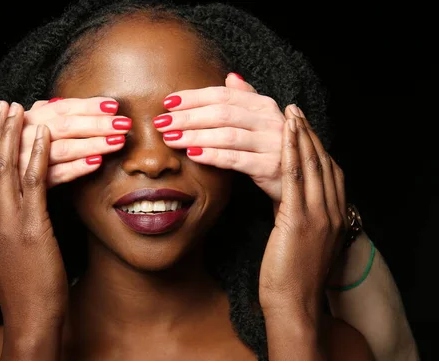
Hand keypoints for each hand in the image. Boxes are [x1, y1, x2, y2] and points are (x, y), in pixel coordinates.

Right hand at [0, 101, 67, 332]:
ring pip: (5, 168)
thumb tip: (23, 212)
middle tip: (5, 105)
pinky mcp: (30, 229)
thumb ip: (10, 230)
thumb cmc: (27, 290)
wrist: (31, 321)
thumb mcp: (11, 255)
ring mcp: (7, 224)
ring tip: (21, 109)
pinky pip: (31, 183)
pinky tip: (42, 135)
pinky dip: (35, 155)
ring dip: (14, 134)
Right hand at [20, 97, 131, 187]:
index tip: (113, 105)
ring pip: (63, 149)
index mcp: (26, 120)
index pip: (62, 108)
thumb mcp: (23, 131)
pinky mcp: (29, 186)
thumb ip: (42, 117)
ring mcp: (25, 161)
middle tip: (124, 123)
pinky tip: (96, 163)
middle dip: (97, 124)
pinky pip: (56, 175)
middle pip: (65, 126)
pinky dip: (76, 168)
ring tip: (117, 141)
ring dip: (92, 144)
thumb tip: (62, 102)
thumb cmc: (14, 155)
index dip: (88, 106)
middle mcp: (24, 137)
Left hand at [155, 72, 284, 203]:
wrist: (300, 183)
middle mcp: (271, 120)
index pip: (223, 95)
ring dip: (195, 136)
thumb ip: (246, 99)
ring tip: (170, 139)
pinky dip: (212, 155)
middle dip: (188, 117)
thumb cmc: (273, 151)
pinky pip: (236, 159)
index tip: (168, 102)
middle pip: (222, 113)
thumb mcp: (262, 122)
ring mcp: (273, 144)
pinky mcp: (271, 168)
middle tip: (161, 122)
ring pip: (227, 135)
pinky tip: (192, 155)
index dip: (194, 97)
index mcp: (264, 106)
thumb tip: (230, 76)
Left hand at [258, 105, 346, 316]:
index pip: (327, 171)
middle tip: (293, 109)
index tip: (302, 124)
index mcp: (332, 215)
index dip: (314, 144)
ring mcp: (319, 215)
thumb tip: (283, 204)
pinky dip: (292, 152)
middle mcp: (331, 211)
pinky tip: (284, 135)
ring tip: (288, 112)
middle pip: (321, 162)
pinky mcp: (301, 220)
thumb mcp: (300, 242)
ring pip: (311, 165)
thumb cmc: (291, 276)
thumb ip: (298, 218)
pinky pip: (296, 178)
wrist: (295, 305)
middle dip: (306, 133)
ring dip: (299, 135)